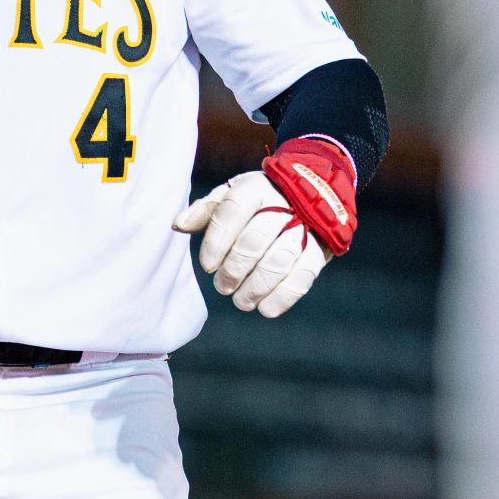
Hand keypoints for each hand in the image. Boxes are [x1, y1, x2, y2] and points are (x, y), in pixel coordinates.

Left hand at [173, 140, 357, 319]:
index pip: (232, 211)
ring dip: (257, 287)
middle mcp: (282, 205)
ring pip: (279, 259)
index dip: (217, 241)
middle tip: (222, 287)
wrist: (314, 193)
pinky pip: (304, 275)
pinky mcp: (320, 250)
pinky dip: (284, 296)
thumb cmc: (259, 200)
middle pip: (255, 239)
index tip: (207, 266)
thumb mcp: (232, 195)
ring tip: (241, 302)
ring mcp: (305, 227)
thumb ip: (206, 210)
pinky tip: (266, 309)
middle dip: (235, 268)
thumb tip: (178, 225)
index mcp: (255, 188)